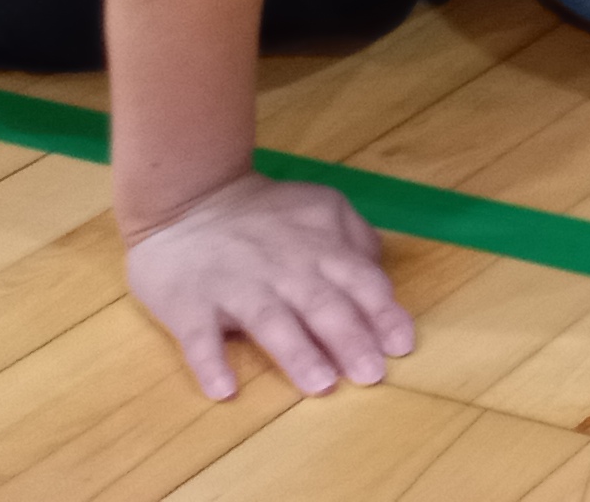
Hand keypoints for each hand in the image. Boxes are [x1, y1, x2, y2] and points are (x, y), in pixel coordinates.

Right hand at [123, 171, 416, 399]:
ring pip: (270, 320)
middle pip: (323, 304)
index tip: (402, 346)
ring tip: (321, 385)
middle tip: (372, 375)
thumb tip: (380, 278)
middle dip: (350, 339)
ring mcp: (235, 286)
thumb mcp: (322, 208)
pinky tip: (224, 390)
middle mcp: (283, 268)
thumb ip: (355, 240)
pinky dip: (211, 362)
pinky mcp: (189, 303)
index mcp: (320, 247)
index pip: (361, 280)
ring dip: (297, 353)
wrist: (187, 199)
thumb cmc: (264, 215)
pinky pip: (199, 337)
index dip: (383, 313)